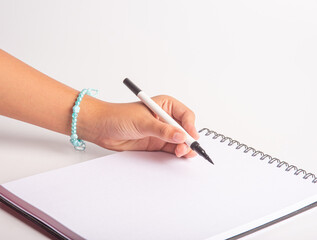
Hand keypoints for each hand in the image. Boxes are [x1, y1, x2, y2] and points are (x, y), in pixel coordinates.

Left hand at [80, 95, 199, 157]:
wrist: (102, 128)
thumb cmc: (118, 116)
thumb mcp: (143, 122)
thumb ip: (162, 130)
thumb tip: (180, 135)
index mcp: (164, 105)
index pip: (185, 115)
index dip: (190, 126)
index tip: (191, 136)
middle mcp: (165, 118)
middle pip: (185, 129)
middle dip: (188, 139)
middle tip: (187, 148)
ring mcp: (161, 132)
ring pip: (179, 140)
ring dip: (183, 147)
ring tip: (182, 153)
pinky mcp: (155, 143)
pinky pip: (170, 149)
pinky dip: (176, 153)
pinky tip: (178, 155)